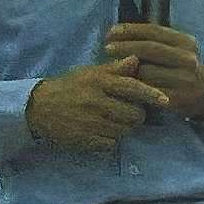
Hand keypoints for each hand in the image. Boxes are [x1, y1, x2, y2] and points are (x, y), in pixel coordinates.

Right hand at [27, 59, 171, 153]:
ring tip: (112, 121)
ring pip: (124, 130)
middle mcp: (95, 101)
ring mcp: (90, 122)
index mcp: (98, 81)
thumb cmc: (69, 87)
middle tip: (128, 112)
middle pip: (133, 114)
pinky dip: (110, 140)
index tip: (166, 101)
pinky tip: (101, 132)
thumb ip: (115, 69)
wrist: (38, 107)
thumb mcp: (90, 73)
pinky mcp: (85, 140)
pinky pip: (111, 144)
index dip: (151, 94)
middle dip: (136, 115)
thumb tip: (136, 59)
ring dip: (123, 128)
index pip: (131, 87)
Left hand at [104, 21, 203, 118]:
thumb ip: (150, 40)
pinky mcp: (177, 98)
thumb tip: (116, 32)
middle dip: (125, 47)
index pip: (154, 31)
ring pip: (147, 71)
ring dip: (126, 69)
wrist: (201, 92)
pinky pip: (148, 91)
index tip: (111, 32)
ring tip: (112, 66)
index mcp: (186, 42)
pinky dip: (133, 86)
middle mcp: (188, 59)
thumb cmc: (177, 66)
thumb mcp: (172, 48)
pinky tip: (122, 82)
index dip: (130, 30)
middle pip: (150, 49)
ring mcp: (184, 80)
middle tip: (107, 48)